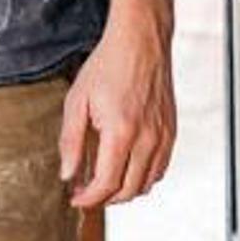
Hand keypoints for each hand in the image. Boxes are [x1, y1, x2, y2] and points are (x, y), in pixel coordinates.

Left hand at [59, 8, 174, 208]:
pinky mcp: (171, 131)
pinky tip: (127, 169)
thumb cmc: (109, 64)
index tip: (76, 198)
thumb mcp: (77, 101)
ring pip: (147, 184)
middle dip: (104, 199)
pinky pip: (161, 169)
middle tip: (86, 192)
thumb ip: (71, 141)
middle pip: (128, 190)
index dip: (88, 198)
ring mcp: (163, 136)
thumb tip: (68, 173)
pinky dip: (144, 178)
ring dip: (125, 191)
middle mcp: (147, 138)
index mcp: (121, 131)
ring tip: (105, 183)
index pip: (106, 184)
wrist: (141, 41)